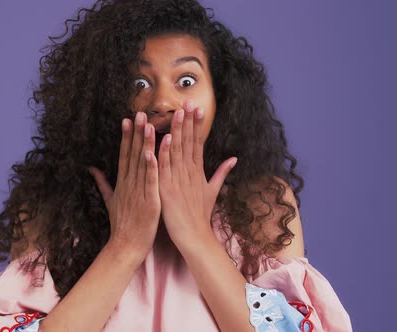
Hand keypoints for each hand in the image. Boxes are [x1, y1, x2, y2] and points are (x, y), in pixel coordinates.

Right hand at [89, 112, 160, 257]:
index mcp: (122, 183)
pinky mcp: (148, 201)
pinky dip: (152, 166)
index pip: (124, 155)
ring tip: (149, 125)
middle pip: (132, 154)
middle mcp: (129, 184)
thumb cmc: (122, 225)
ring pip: (142, 163)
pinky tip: (154, 152)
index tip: (127, 119)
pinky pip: (151, 180)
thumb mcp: (110, 200)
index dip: (126, 137)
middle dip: (136, 133)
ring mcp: (138, 192)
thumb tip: (91, 168)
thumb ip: (102, 182)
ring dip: (145, 143)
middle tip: (139, 113)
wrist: (126, 246)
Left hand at [157, 99, 236, 247]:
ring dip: (176, 131)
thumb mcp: (212, 191)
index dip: (197, 125)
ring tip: (176, 112)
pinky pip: (164, 168)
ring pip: (177, 151)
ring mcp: (178, 180)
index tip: (196, 108)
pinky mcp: (167, 189)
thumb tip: (234, 159)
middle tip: (188, 100)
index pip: (198, 143)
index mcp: (197, 171)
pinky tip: (163, 138)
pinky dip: (163, 153)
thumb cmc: (200, 216)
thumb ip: (221, 173)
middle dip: (188, 121)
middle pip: (189, 142)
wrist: (194, 237)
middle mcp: (189, 172)